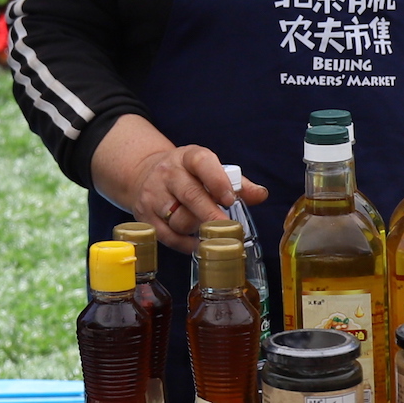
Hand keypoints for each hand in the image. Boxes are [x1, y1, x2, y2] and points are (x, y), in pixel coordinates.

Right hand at [92, 115, 268, 254]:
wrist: (142, 174)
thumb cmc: (185, 174)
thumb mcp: (208, 168)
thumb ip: (236, 182)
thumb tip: (261, 195)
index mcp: (188, 157)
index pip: (202, 163)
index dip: (217, 181)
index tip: (230, 199)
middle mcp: (168, 173)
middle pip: (190, 195)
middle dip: (211, 214)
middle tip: (228, 228)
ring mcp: (153, 194)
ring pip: (178, 218)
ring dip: (197, 229)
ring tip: (211, 232)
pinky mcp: (145, 215)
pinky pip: (167, 236)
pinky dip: (185, 244)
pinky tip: (198, 246)